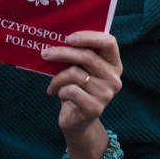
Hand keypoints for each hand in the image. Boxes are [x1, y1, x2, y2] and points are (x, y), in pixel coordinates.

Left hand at [43, 31, 122, 157]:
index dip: (90, 37)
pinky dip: (60, 91)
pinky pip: (71, 91)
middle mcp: (114, 78)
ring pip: (75, 74)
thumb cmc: (78, 88)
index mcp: (114, 64)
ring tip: (53, 84)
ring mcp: (106, 94)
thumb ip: (80, 55)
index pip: (110, 43)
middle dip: (62, 53)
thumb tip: (59, 37)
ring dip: (58, 78)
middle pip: (87, 57)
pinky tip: (59, 95)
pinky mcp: (95, 108)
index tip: (69, 38)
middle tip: (45, 53)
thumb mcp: (82, 70)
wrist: (78, 121)